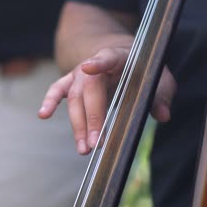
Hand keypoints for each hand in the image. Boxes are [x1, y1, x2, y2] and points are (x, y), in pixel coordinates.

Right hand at [38, 48, 176, 154]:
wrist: (124, 57)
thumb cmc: (143, 70)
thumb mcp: (159, 79)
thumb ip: (161, 95)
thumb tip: (163, 116)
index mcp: (119, 57)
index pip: (108, 57)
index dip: (98, 63)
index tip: (88, 68)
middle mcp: (95, 64)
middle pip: (89, 89)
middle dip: (92, 117)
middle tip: (96, 144)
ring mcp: (80, 73)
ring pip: (74, 97)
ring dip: (78, 124)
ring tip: (84, 149)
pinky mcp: (72, 83)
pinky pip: (58, 90)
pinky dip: (50, 101)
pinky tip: (43, 115)